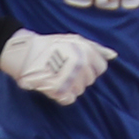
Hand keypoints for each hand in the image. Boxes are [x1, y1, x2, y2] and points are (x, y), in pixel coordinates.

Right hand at [0, 30, 116, 105]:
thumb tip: (113, 55)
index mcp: (85, 53)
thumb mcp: (74, 39)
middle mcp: (79, 66)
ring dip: (71, 86)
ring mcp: (69, 79)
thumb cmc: (50, 45)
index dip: (91, 67)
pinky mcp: (58, 91)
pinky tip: (55, 86)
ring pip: (80, 91)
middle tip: (65, 69)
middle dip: (80, 76)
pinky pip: (69, 99)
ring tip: (58, 76)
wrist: (25, 53)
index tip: (79, 65)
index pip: (101, 68)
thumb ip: (95, 47)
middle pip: (90, 80)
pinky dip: (63, 95)